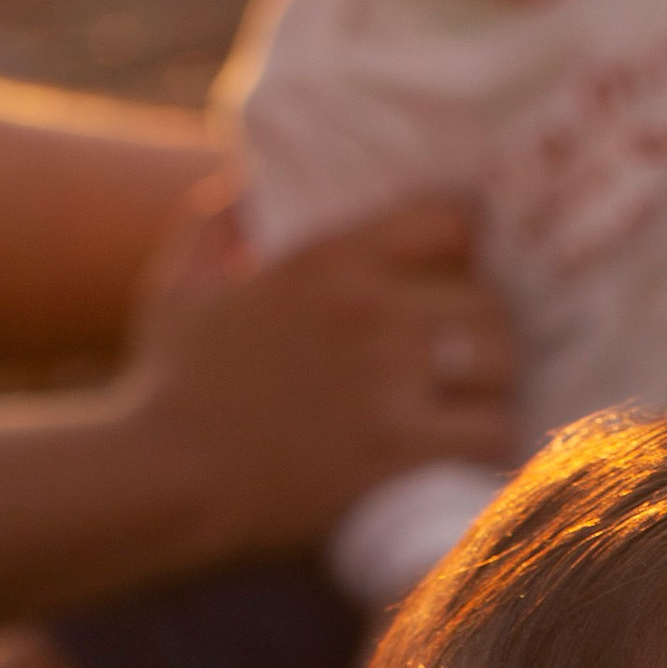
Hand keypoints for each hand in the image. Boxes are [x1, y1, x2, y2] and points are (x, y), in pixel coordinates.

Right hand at [122, 185, 518, 558]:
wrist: (165, 480)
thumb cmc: (172, 384)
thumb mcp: (183, 282)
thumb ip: (219, 224)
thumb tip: (249, 187)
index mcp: (329, 260)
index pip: (450, 222)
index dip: (467, 249)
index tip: (460, 275)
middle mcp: (370, 314)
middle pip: (488, 303)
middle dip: (487, 331)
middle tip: (473, 358)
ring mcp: (389, 386)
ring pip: (501, 368)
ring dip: (496, 388)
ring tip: (476, 405)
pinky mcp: (401, 455)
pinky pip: (492, 436)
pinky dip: (490, 444)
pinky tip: (468, 452)